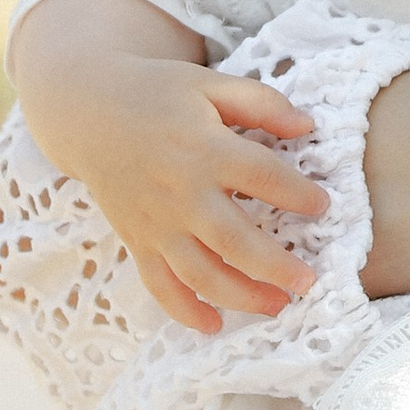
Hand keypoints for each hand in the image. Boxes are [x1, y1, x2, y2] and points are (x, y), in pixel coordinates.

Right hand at [62, 55, 328, 335]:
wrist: (86, 113)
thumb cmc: (157, 95)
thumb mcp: (210, 84)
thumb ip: (261, 102)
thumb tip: (307, 127)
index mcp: (205, 148)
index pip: (263, 177)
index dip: (298, 194)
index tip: (323, 206)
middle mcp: (181, 192)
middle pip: (235, 240)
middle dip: (276, 266)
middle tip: (309, 281)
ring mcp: (157, 223)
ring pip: (201, 273)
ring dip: (241, 296)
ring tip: (277, 307)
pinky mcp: (138, 241)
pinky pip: (160, 285)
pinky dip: (184, 311)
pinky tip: (214, 325)